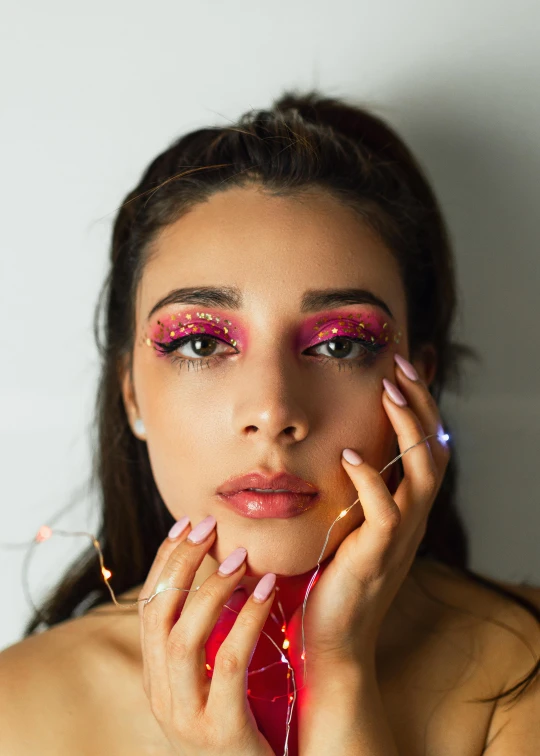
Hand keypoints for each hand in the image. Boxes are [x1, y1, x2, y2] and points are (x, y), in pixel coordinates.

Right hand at [138, 517, 275, 755]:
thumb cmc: (244, 723)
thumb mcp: (214, 678)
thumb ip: (210, 636)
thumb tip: (224, 571)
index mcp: (156, 676)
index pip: (148, 606)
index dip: (164, 561)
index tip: (186, 524)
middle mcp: (161, 694)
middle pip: (158, 614)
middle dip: (180, 563)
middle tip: (209, 526)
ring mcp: (186, 716)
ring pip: (185, 637)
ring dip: (212, 588)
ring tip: (240, 556)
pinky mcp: (220, 731)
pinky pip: (229, 663)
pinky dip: (246, 621)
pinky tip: (266, 592)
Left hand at [287, 354, 450, 672]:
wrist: (332, 640)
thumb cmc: (331, 580)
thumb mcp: (347, 526)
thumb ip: (353, 492)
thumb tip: (340, 451)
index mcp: (405, 509)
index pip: (427, 447)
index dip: (419, 408)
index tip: (398, 370)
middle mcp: (411, 519)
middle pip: (434, 450)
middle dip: (421, 404)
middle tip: (399, 367)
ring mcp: (398, 538)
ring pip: (421, 473)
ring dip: (407, 428)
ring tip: (387, 392)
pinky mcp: (376, 557)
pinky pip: (386, 512)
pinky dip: (371, 481)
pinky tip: (350, 457)